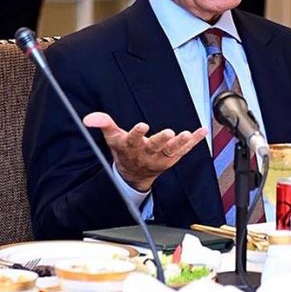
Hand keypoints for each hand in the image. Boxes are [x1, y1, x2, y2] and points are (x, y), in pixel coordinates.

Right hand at [83, 111, 207, 191]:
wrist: (133, 174)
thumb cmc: (124, 150)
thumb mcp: (112, 137)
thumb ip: (103, 124)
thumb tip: (88, 117)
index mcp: (132, 147)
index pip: (134, 140)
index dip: (137, 133)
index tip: (142, 126)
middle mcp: (147, 153)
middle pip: (155, 147)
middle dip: (162, 140)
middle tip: (169, 133)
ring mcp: (161, 157)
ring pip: (172, 151)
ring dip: (181, 143)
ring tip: (187, 134)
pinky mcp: (173, 158)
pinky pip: (185, 150)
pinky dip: (194, 141)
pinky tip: (202, 131)